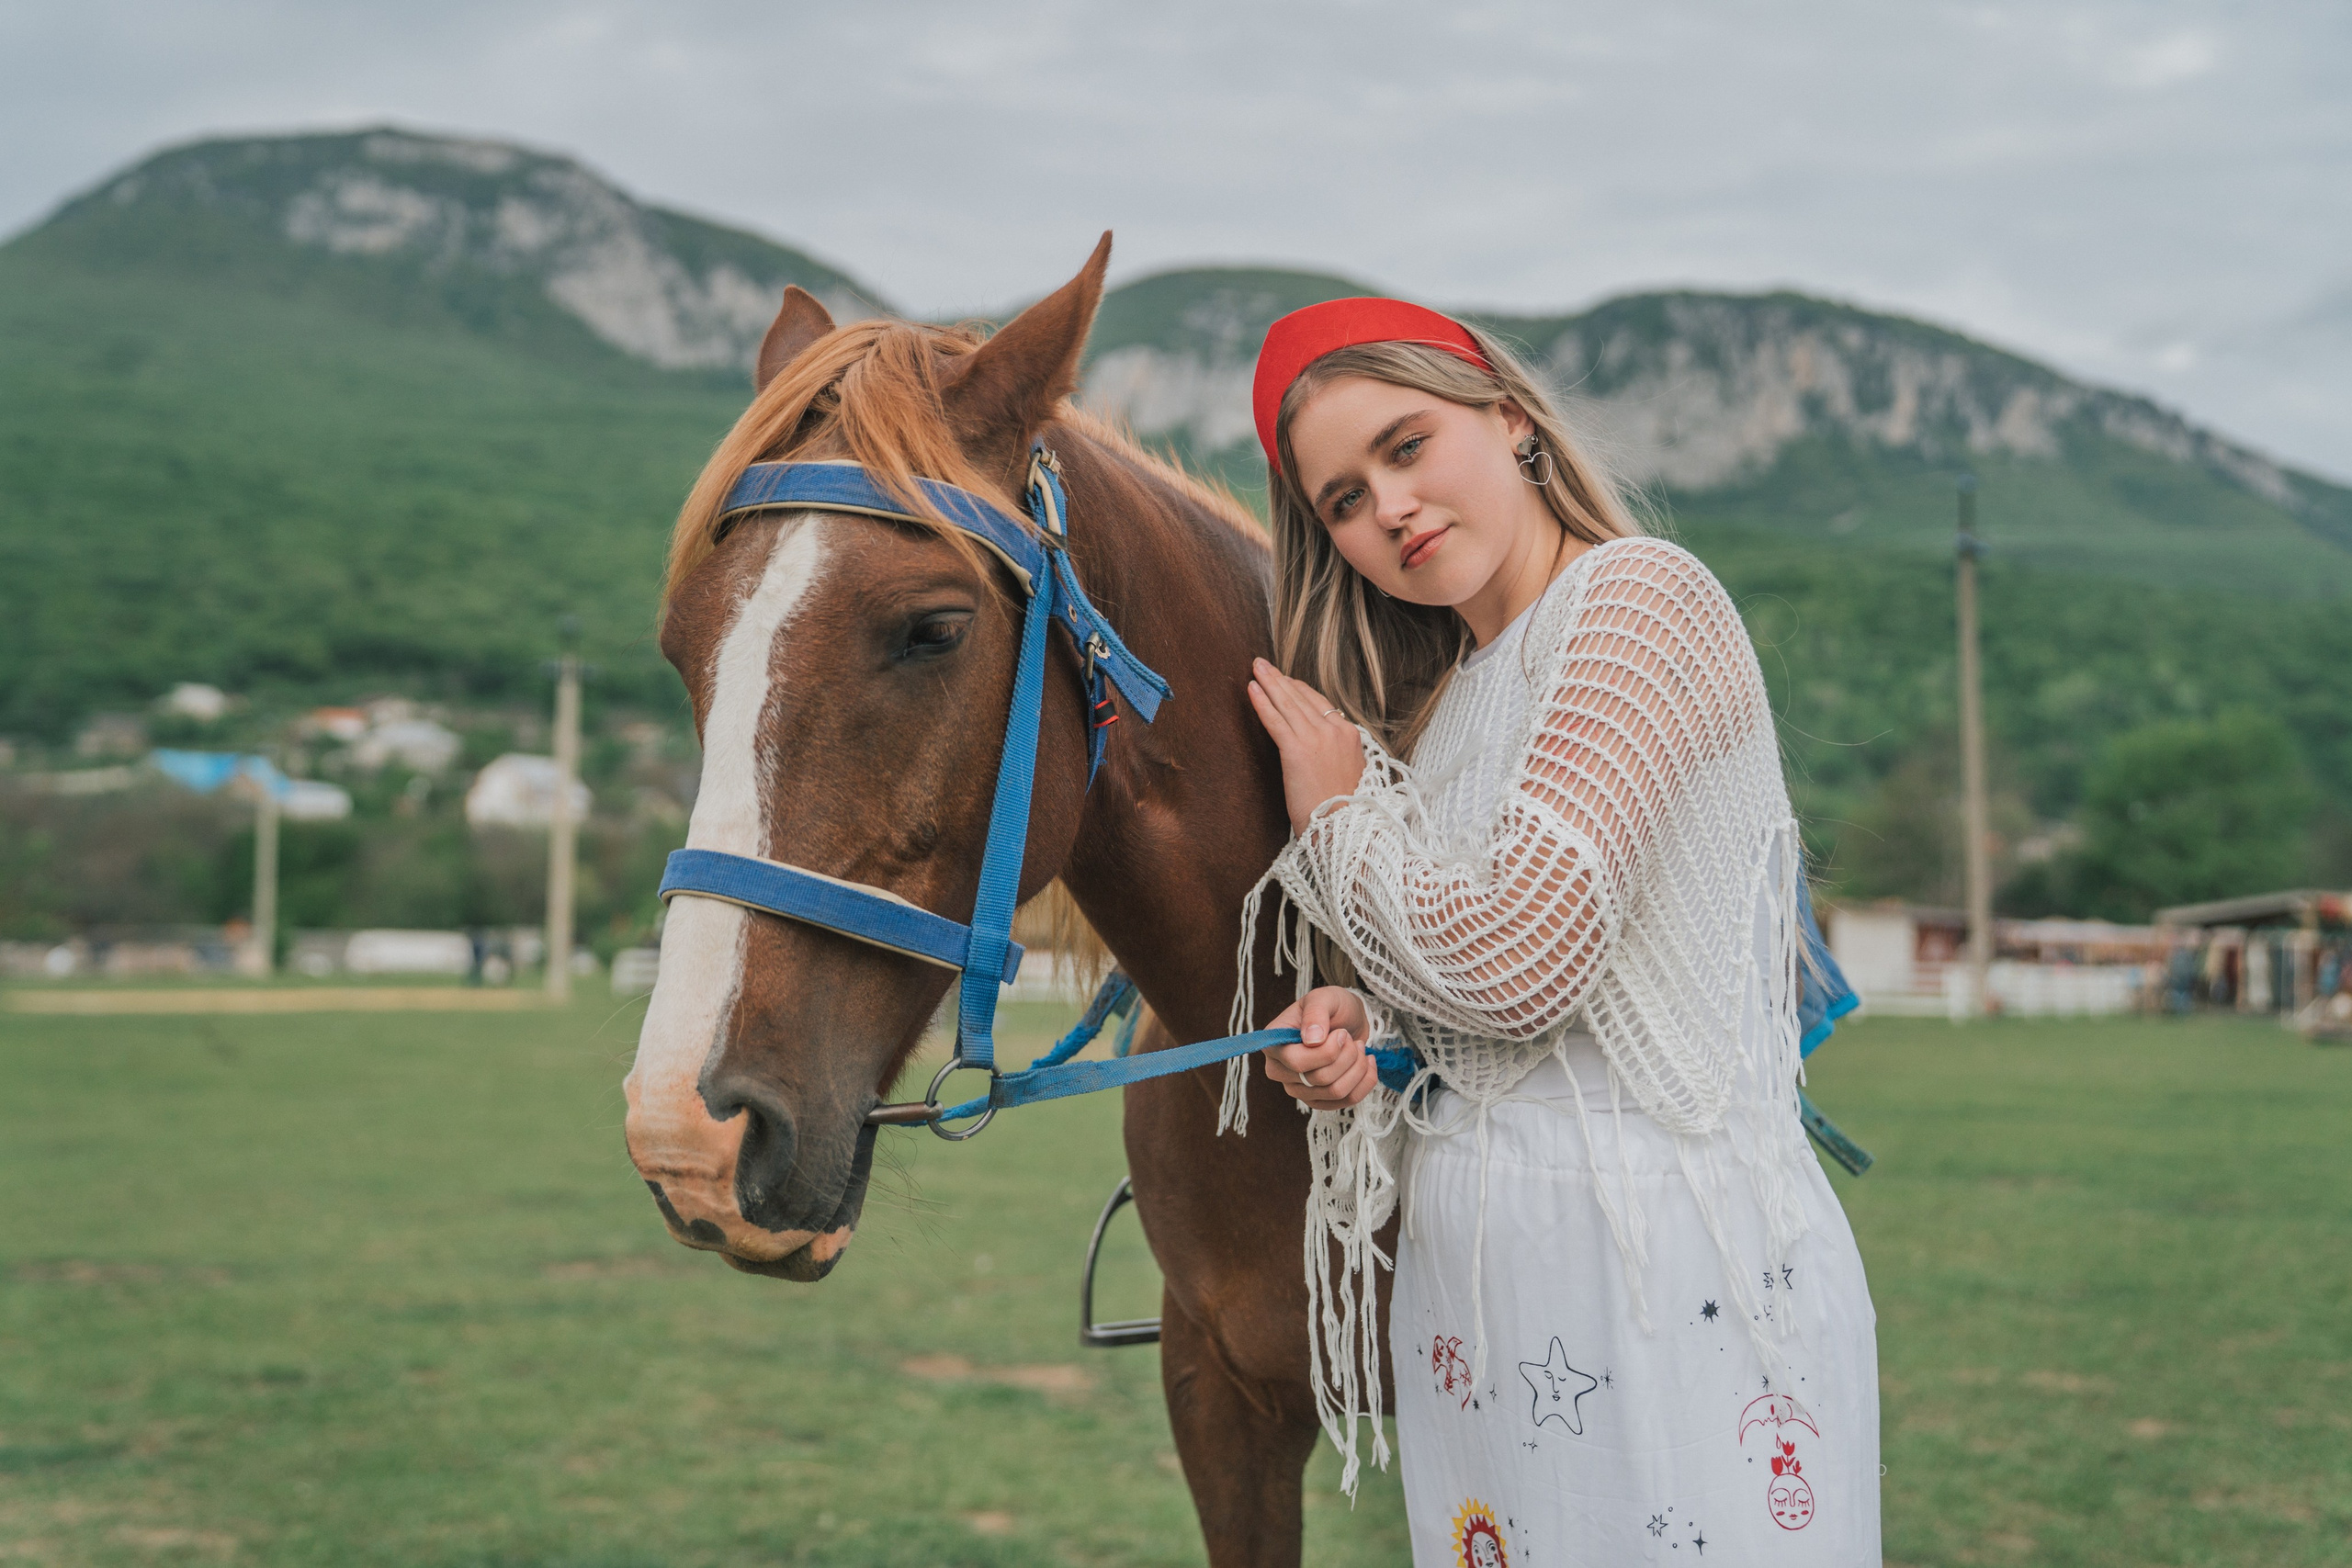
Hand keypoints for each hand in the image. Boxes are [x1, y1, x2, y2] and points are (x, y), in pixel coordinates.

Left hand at [1247, 658, 1365, 833]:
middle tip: (1263, 665)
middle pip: (1303, 698)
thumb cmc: (1343, 810)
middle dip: (1281, 680)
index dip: (1299, 691)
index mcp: (1349, 736)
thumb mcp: (1346, 775)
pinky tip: (1251, 690)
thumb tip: (1316, 751)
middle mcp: (1336, 731)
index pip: (1321, 704)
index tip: (1285, 682)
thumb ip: (1334, 756)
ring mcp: (1318, 738)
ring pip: (1288, 704)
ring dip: (1269, 683)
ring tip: (1255, 669)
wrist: (1345, 828)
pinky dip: (1262, 703)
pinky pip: (1276, 720)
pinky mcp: (1297, 750)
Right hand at [1263, 986, 1379, 1110]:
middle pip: (1318, 1079)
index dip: (1327, 1051)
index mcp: (1273, 1044)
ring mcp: (1297, 1089)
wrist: (1345, 1020)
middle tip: (1351, 1039)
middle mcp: (1279, 1070)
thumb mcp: (1324, 998)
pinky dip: (1364, 1082)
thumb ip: (1315, 1013)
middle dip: (1347, 1056)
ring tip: (1359, 1049)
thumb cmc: (1330, 1007)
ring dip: (1357, 1068)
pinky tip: (1367, 1063)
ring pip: (1335, 1092)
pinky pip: (1345, 1101)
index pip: (1297, 1062)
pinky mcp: (1316, 1100)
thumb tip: (1312, 1039)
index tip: (1342, 1033)